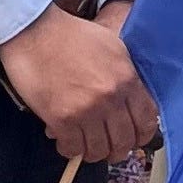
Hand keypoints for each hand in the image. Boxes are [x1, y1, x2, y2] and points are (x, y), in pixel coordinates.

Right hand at [0, 6, 157, 164]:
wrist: (35, 31)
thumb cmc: (70, 35)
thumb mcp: (112, 48)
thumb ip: (126, 77)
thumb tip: (131, 102)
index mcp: (127, 79)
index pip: (147, 121)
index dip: (141, 135)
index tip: (134, 138)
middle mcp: (111, 98)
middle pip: (124, 141)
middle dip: (116, 149)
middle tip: (107, 147)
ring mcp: (87, 111)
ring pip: (98, 151)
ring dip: (92, 151)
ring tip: (84, 144)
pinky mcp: (62, 119)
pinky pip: (72, 148)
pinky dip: (69, 149)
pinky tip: (65, 140)